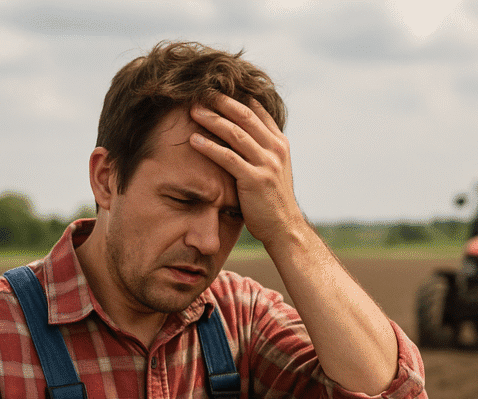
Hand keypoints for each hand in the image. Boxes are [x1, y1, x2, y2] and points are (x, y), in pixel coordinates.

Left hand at [189, 95, 306, 251]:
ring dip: (212, 119)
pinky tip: (193, 140)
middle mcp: (275, 149)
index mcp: (280, 144)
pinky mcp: (254, 179)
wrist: (284, 228)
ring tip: (193, 111)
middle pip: (244, 116)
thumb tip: (242, 136)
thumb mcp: (273, 170)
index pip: (257, 111)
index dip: (235, 98)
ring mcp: (266, 163)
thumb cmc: (273, 201)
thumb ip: (262, 151)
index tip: (215, 90)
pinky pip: (227, 157)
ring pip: (235, 132)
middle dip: (220, 102)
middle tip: (199, 92)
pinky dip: (209, 147)